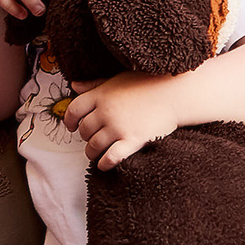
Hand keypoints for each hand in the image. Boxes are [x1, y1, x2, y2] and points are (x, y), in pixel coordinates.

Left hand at [63, 72, 180, 169]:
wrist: (175, 94)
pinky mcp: (133, 140)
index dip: (68, 120)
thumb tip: (74, 85)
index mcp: (102, 94)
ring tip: (94, 153)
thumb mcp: (118, 79)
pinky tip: (104, 165)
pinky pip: (111, 157)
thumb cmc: (148, 84)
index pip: (74, 109)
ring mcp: (119, 127)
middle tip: (90, 139)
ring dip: (91, 152)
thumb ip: (95, 84)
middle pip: (84, 130)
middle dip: (84, 136)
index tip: (71, 127)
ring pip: (94, 146)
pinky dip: (104, 163)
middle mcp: (107, 111)